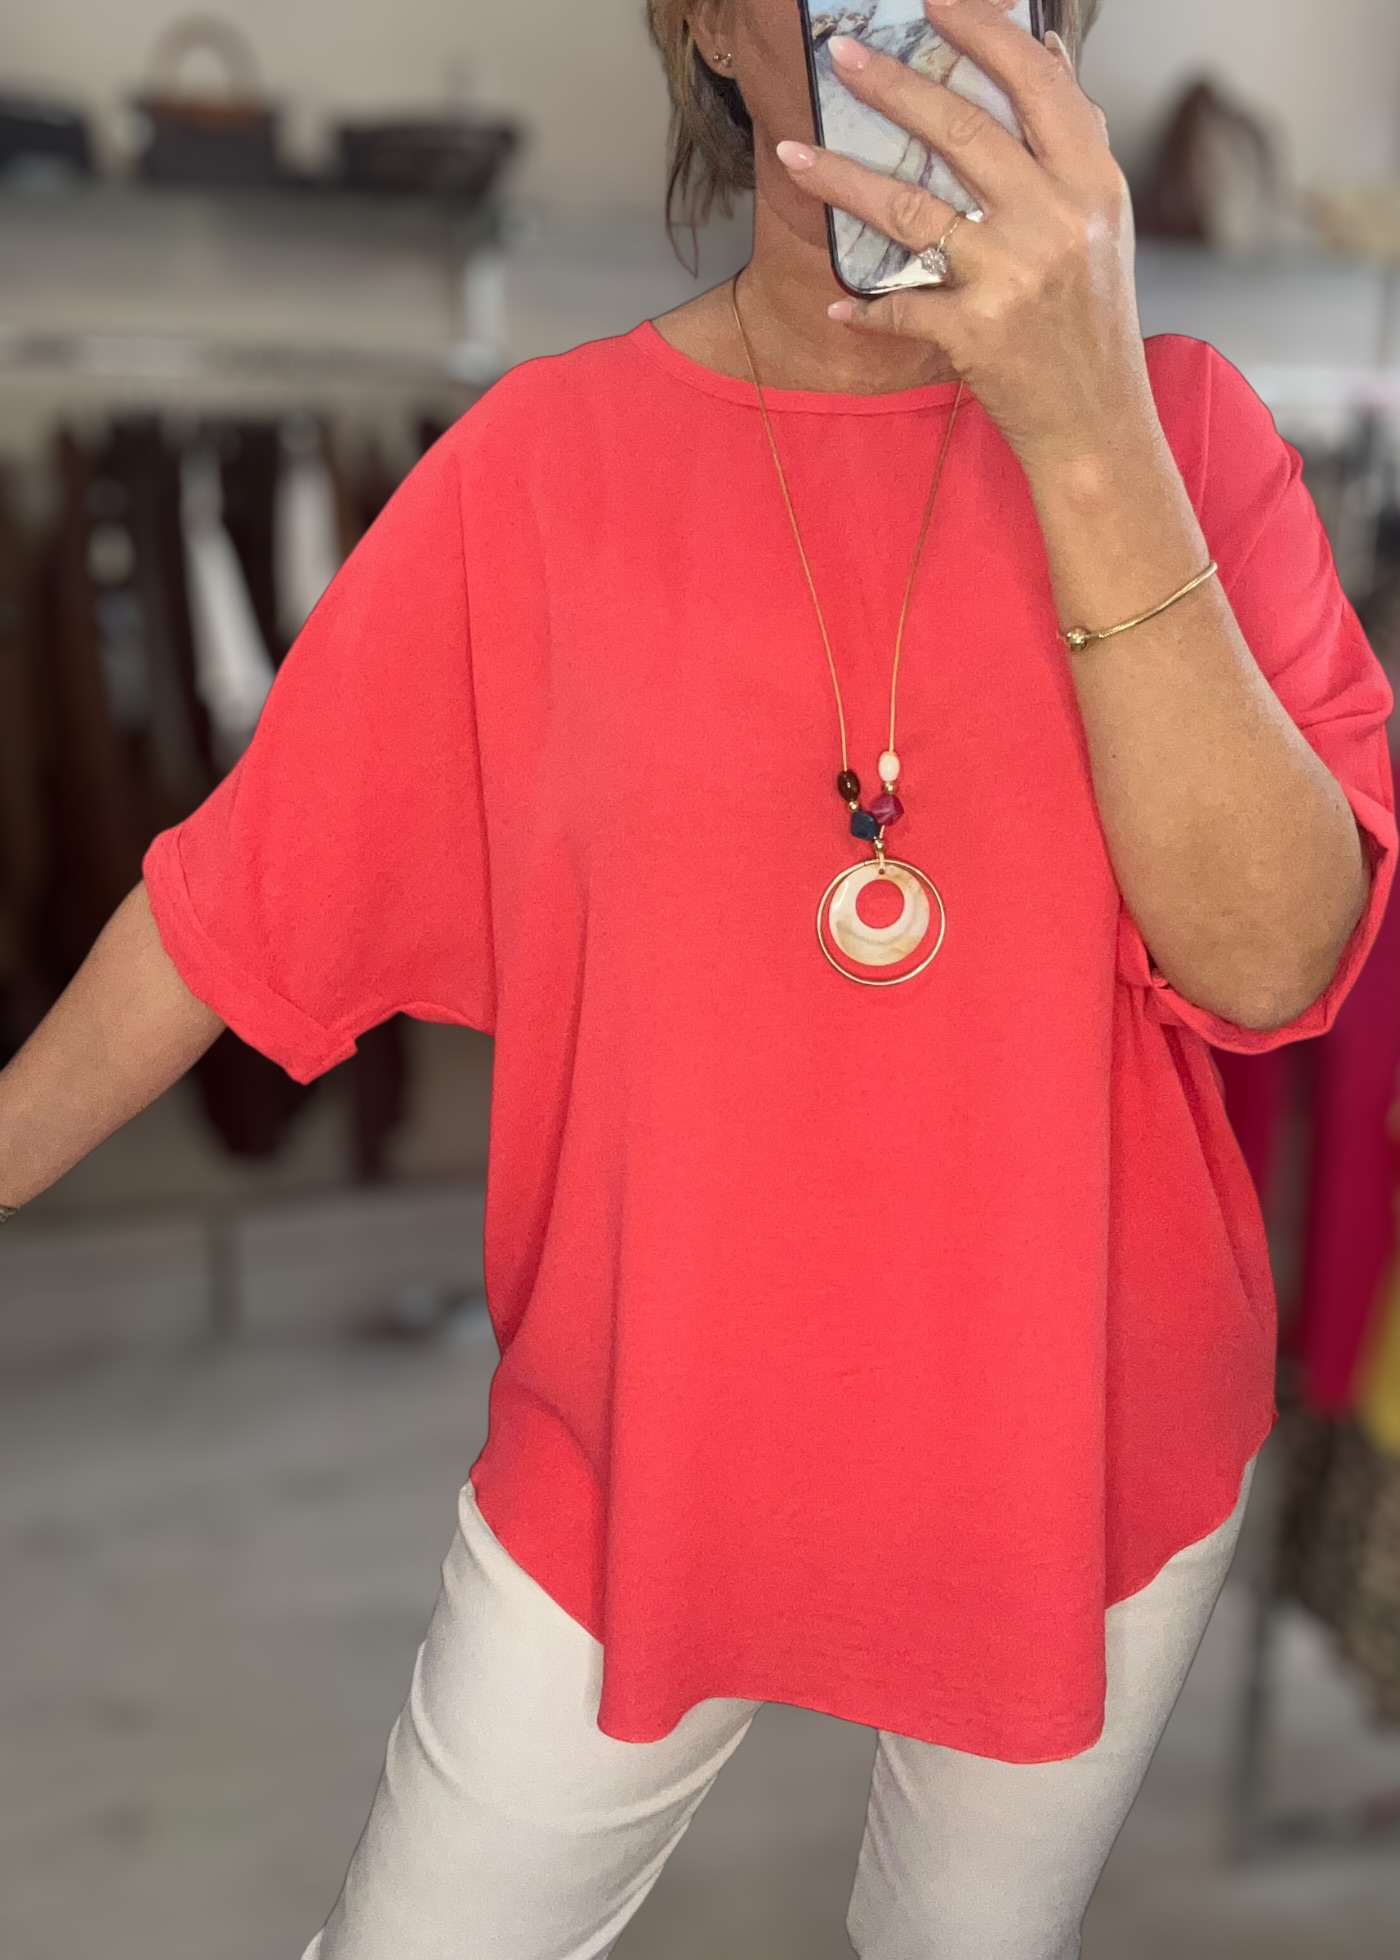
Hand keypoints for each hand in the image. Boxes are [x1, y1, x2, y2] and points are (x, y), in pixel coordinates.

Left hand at [777, 0, 1153, 474]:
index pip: (1036, 84)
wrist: (1098, 423)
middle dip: (892, 85)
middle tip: (841, 55)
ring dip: (842, 179)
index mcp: (1091, 182)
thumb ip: (1074, 141)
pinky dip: (863, 307)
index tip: (934, 4)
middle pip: (962, 131)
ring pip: (911, 208)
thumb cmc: (1093, 322)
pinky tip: (836, 305)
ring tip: (794, 153)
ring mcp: (1014, 276)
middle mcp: (1055, 220)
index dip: (982, 34)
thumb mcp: (1103, 223)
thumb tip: (1047, 52)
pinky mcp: (977, 333)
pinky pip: (902, 305)